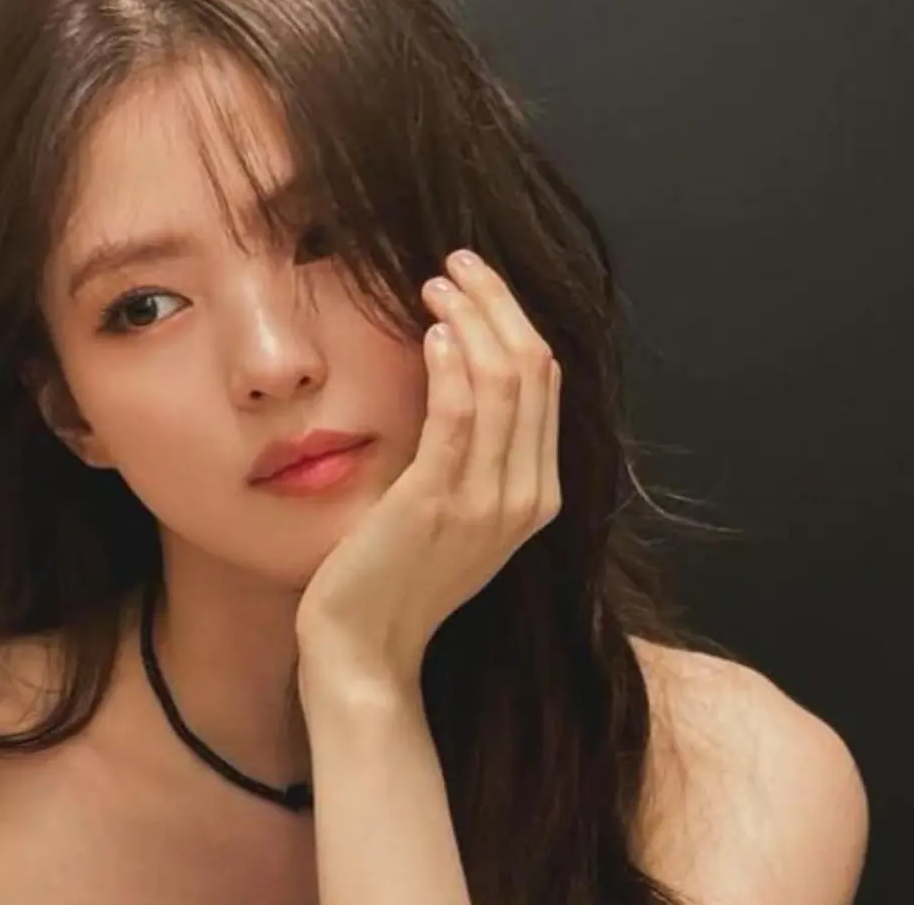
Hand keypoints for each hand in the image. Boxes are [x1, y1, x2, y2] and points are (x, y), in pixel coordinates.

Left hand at [296, 248, 562, 690]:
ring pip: (504, 379)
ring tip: (435, 282)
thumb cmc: (396, 578)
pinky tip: (430, 330)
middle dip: (498, 303)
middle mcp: (526, 495)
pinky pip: (460, 414)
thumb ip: (472, 457)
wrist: (366, 651)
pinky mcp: (439, 501)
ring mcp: (488, 500)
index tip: (476, 283)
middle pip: (534, 369)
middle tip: (456, 262)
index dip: (515, 321)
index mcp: (539, 495)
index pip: (546, 384)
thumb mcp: (452, 513)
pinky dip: (450, 362)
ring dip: (471, 318)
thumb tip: (461, 378)